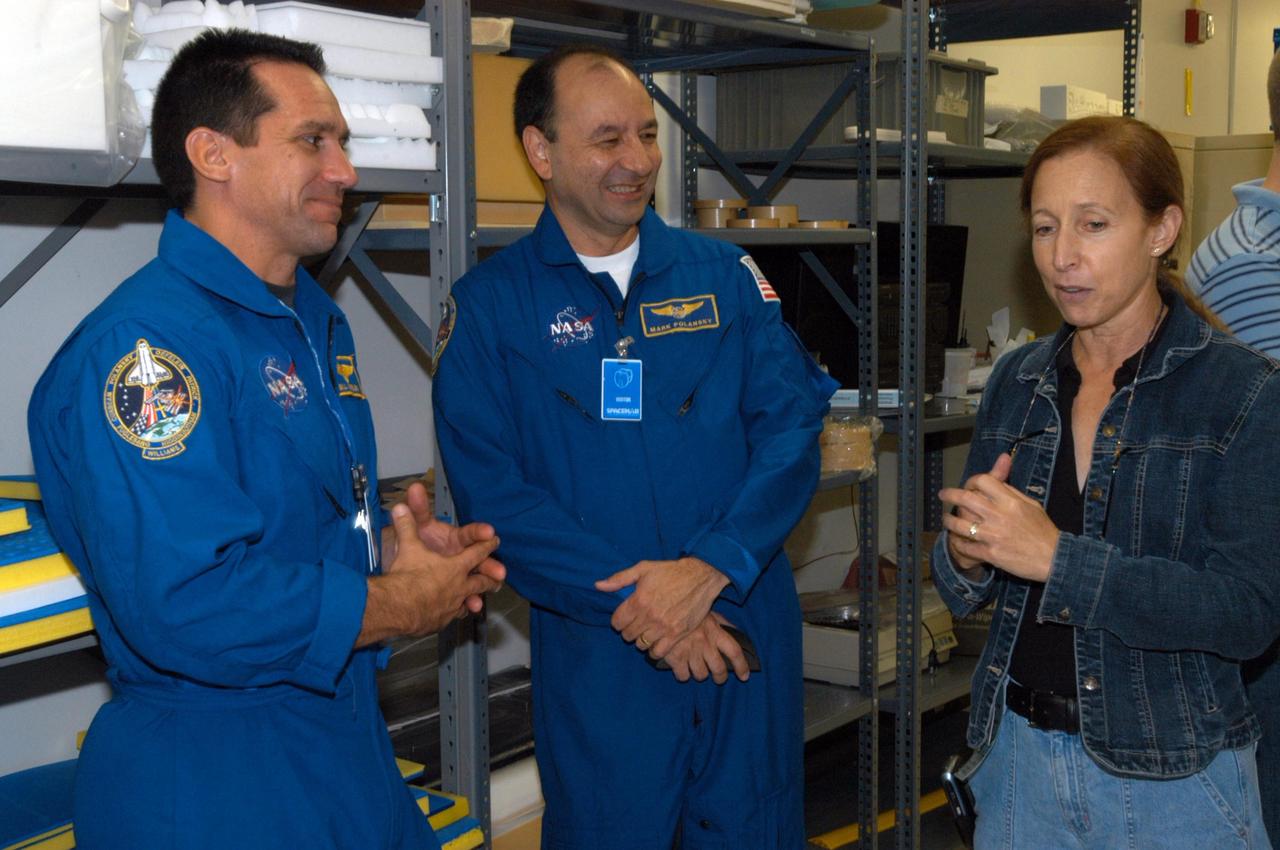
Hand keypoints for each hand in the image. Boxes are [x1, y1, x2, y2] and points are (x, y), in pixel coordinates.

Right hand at [358, 502, 504, 646]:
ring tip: (479, 601)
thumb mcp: (407, 546)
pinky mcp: (441, 621)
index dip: (487, 545)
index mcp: (455, 566)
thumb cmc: (406, 576)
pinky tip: (452, 614)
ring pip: (469, 601)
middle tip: (500, 574)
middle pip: (481, 581)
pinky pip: (453, 616)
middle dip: (490, 576)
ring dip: (475, 599)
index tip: (495, 540)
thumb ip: (406, 525)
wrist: (396, 608)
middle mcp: (459, 586)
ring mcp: (452, 606)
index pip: (477, 553)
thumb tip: (400, 506)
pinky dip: (455, 613)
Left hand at [595, 556, 729, 657]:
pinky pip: (658, 652)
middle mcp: (649, 616)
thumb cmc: (670, 571)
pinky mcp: (677, 634)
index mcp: (638, 600)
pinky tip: (655, 642)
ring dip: (641, 640)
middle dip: (628, 630)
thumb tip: (598, 585)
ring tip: (646, 632)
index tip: (624, 618)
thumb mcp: (643, 568)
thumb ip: (619, 579)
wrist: (700, 577)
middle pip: (627, 635)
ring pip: (641, 645)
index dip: (618, 621)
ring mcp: (663, 627)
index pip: (616, 622)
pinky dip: (653, 651)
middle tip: (636, 624)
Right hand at [655, 612, 750, 683]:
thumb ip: (721, 622)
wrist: (661, 608)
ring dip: (700, 674)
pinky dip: (683, 674)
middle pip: (719, 669)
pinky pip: (683, 676)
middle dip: (720, 677)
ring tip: (697, 669)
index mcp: (715, 631)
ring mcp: (690, 652)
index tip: (744, 676)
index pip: (735, 652)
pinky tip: (681, 668)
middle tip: (718, 677)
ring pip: (701, 675)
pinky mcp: (675, 658)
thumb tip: (733, 630)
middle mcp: (705, 644)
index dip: (742, 666)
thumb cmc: (686, 608)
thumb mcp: (706, 611)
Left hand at [939, 453, 1058, 581]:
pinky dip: (958, 543)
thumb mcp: (1031, 504)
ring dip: (948, 520)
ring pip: (959, 524)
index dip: (971, 481)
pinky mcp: (990, 553)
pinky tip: (956, 540)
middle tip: (943, 495)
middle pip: (965, 498)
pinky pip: (965, 546)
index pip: (982, 481)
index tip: (968, 486)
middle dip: (949, 494)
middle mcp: (999, 515)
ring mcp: (993, 535)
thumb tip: (999, 470)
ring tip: (946, 519)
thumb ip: (1011, 490)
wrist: (1054, 558)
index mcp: (1010, 501)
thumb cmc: (1043, 530)